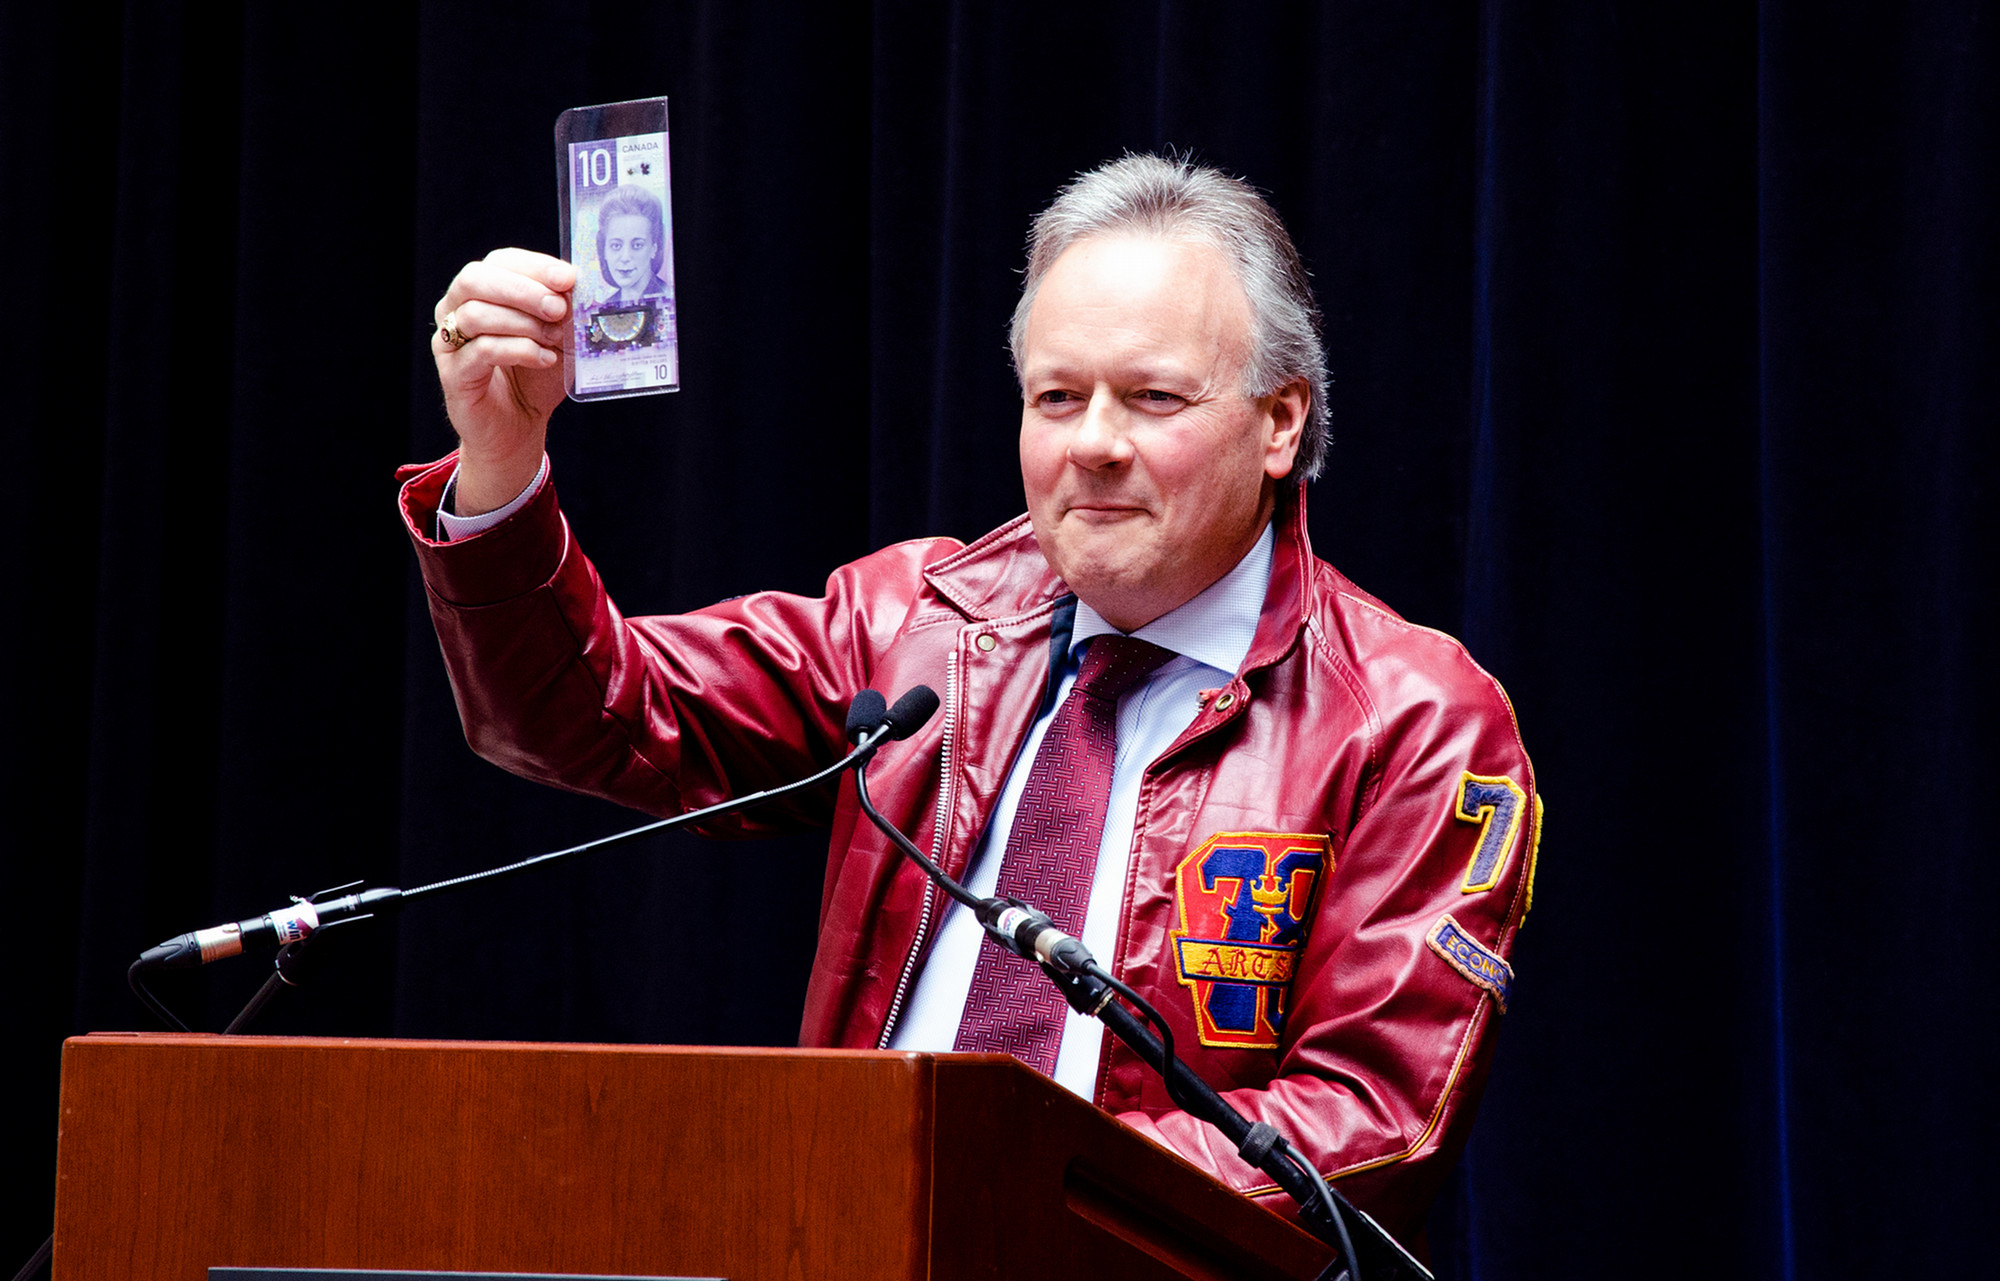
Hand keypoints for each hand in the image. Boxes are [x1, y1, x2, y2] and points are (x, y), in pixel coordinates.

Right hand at [432, 249, 576, 515]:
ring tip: (555, 339)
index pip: (501, 261)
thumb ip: (563, 312)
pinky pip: (480, 351)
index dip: (535, 266)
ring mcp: (450, 341)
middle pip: (476, 279)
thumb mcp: (558, 338)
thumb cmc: (536, 376)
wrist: (518, 427)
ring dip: (523, 323)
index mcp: (483, 291)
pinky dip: (518, 351)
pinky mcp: (453, 373)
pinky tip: (544, 359)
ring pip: (475, 314)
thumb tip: (576, 289)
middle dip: (523, 290)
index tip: (569, 278)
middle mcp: (457, 309)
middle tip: (558, 308)